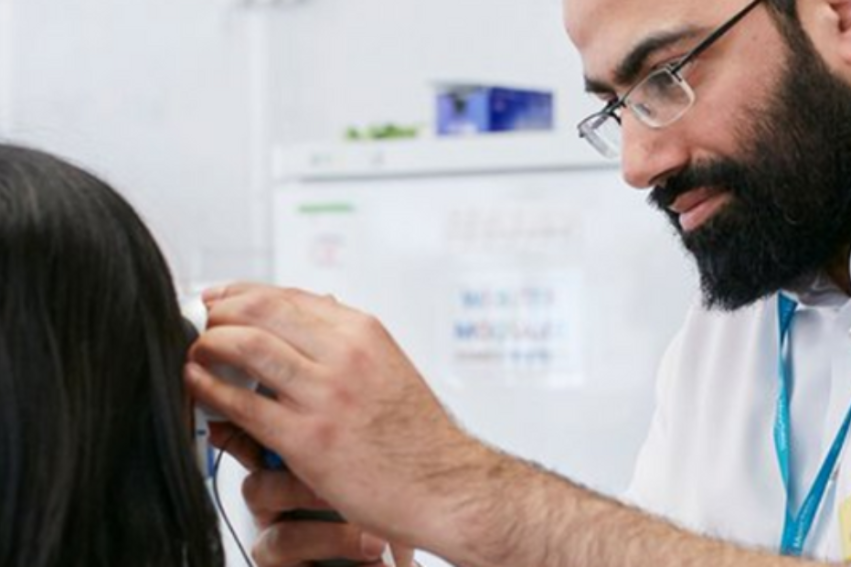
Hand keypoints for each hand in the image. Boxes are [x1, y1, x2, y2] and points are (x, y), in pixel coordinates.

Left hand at [186, 284, 488, 547]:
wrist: (444, 485)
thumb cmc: (418, 433)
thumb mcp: (390, 366)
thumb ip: (348, 340)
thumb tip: (313, 309)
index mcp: (363, 333)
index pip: (289, 295)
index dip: (243, 292)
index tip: (220, 297)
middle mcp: (344, 355)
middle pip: (262, 311)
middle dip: (220, 311)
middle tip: (199, 320)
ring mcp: (325, 395)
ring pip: (246, 347)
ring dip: (209, 343)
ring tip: (196, 350)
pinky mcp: (307, 438)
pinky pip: (242, 403)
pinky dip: (210, 388)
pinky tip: (199, 385)